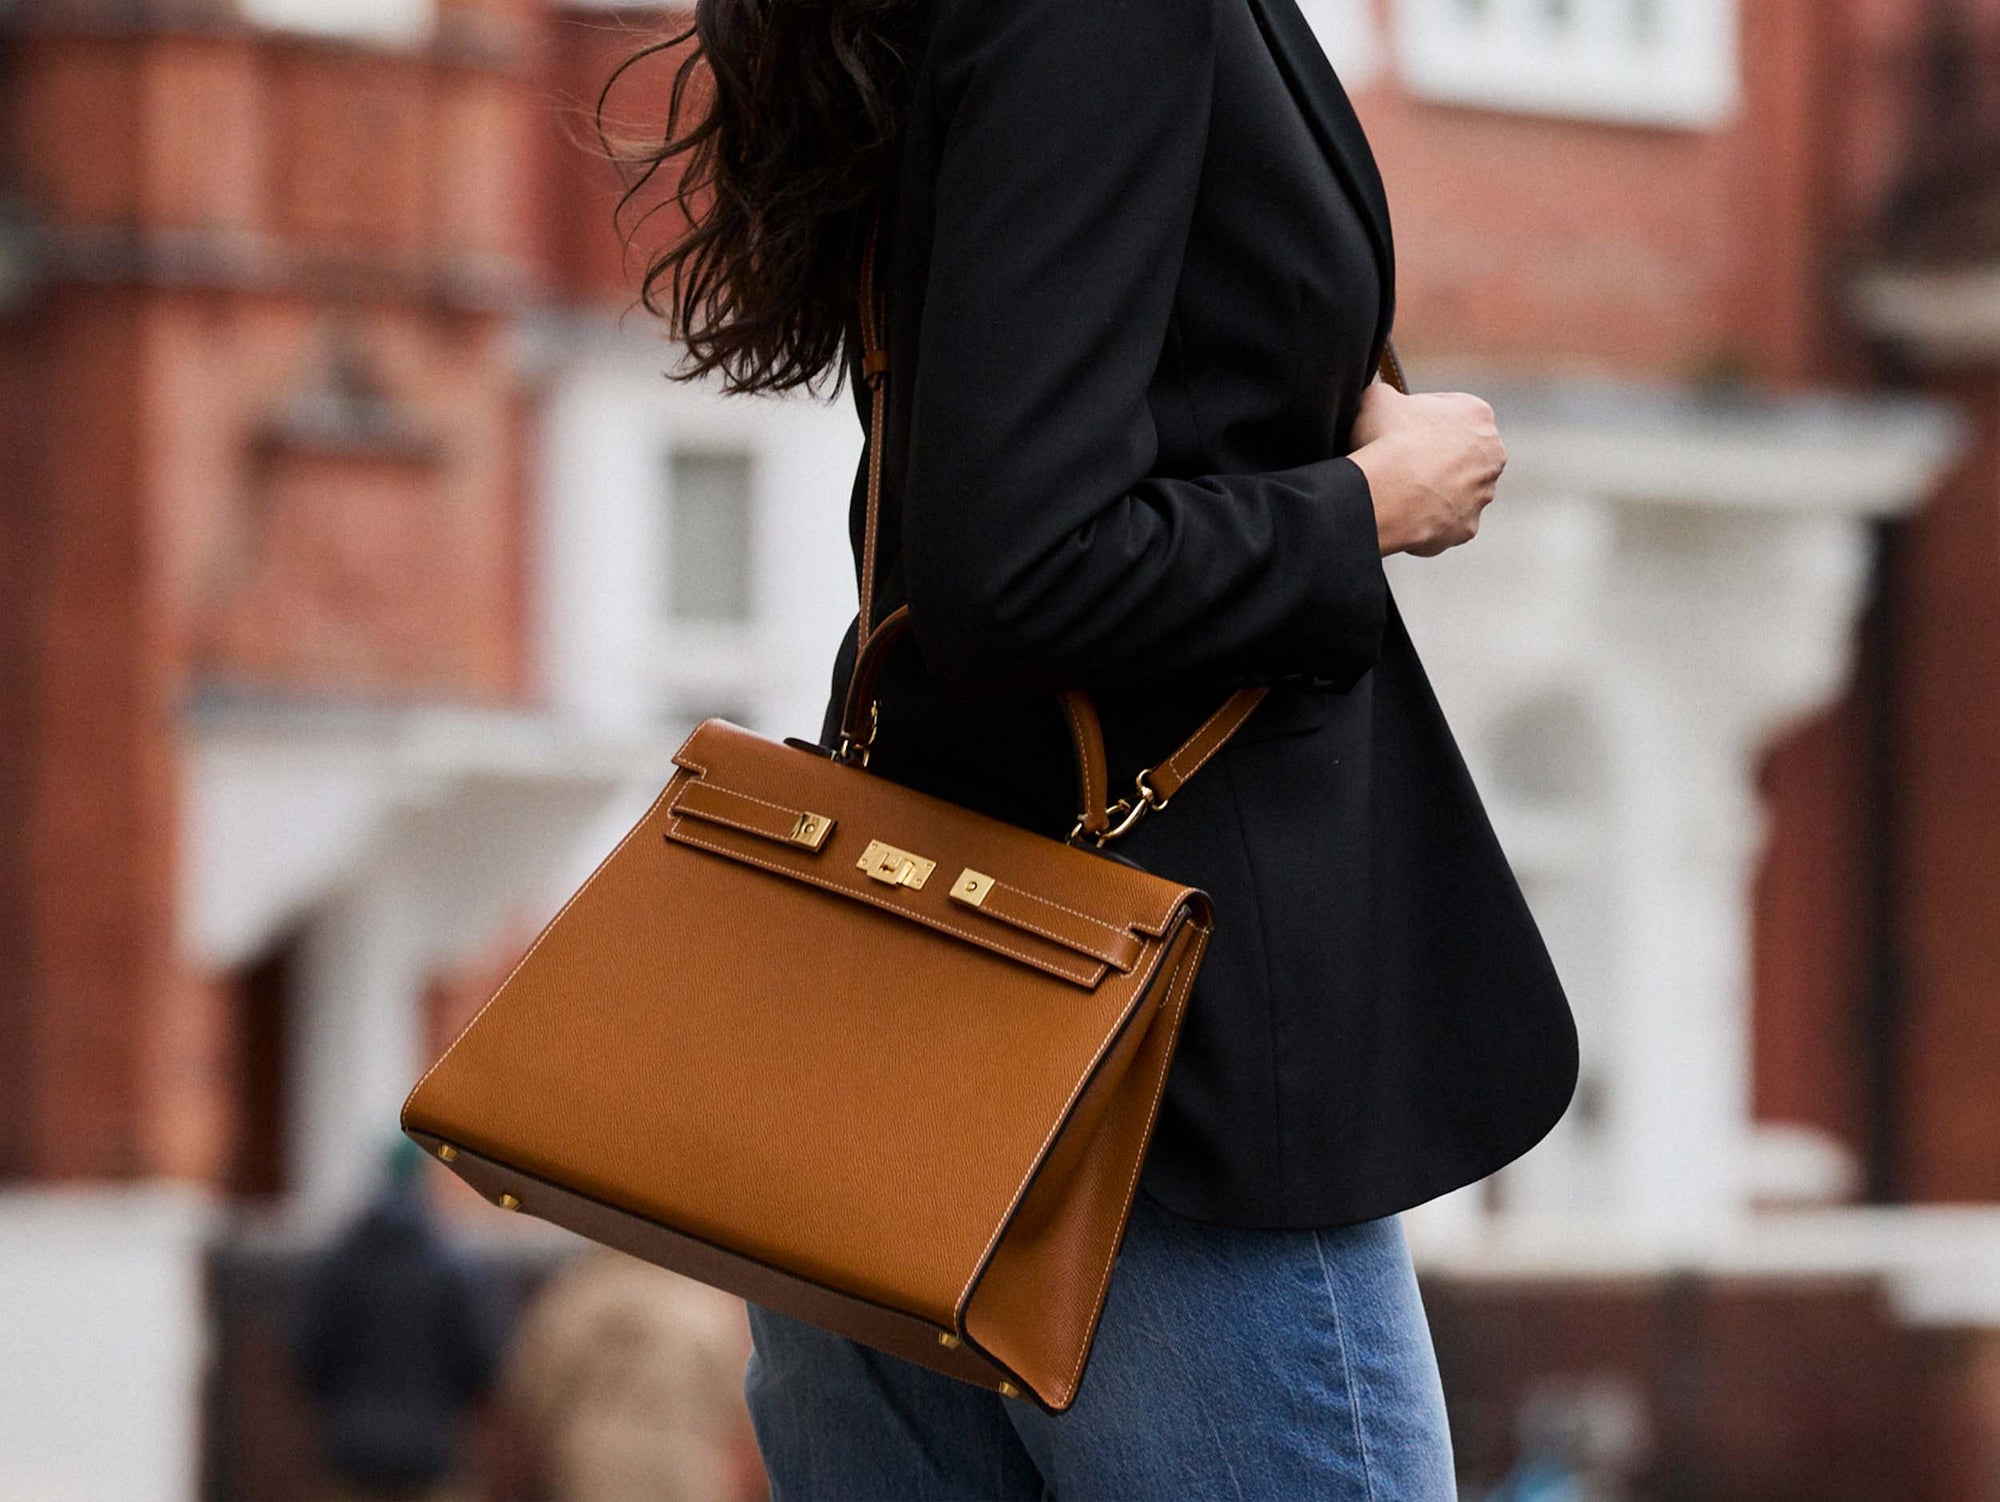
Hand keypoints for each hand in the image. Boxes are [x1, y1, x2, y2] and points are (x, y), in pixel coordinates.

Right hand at [1347, 384, 1505, 557]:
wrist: (1388, 494)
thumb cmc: (1386, 440)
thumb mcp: (1377, 398)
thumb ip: (1387, 394)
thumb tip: (1384, 400)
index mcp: (1477, 413)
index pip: (1449, 411)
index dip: (1419, 419)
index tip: (1397, 429)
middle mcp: (1492, 453)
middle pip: (1460, 452)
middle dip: (1435, 456)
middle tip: (1399, 461)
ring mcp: (1483, 494)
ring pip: (1457, 489)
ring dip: (1434, 489)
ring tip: (1399, 491)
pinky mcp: (1468, 527)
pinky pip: (1446, 521)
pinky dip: (1428, 519)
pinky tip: (1404, 514)